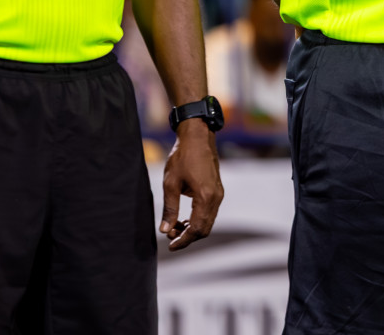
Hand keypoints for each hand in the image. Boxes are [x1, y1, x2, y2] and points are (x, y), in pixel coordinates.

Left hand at [160, 122, 223, 249]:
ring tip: (174, 226)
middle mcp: (216, 197)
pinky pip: (210, 212)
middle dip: (188, 236)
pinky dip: (197, 219)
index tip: (170, 246)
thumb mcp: (170, 183)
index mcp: (206, 196)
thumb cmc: (183, 157)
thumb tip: (165, 230)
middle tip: (169, 236)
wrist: (198, 137)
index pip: (197, 228)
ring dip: (192, 228)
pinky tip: (184, 217)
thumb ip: (169, 209)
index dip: (183, 241)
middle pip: (205, 228)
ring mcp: (219, 193)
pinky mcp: (217, 190)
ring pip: (208, 221)